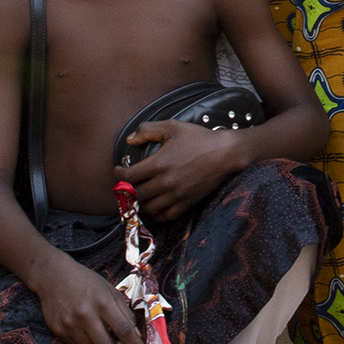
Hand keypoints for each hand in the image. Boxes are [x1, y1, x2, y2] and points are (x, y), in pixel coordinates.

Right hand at [37, 258, 144, 343]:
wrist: (54, 276)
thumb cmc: (85, 282)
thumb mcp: (109, 290)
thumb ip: (124, 312)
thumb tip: (135, 334)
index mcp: (103, 303)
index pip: (124, 330)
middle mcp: (86, 315)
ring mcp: (70, 324)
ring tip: (100, 334)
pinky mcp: (58, 330)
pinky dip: (85, 343)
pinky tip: (84, 330)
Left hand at [118, 123, 243, 220]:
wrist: (225, 153)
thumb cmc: (199, 138)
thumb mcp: (172, 126)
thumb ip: (147, 130)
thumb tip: (130, 140)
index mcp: (159, 164)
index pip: (128, 177)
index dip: (118, 175)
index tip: (119, 171)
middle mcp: (165, 182)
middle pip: (136, 195)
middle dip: (127, 190)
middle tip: (126, 185)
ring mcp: (176, 195)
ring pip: (148, 208)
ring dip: (140, 202)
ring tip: (140, 195)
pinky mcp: (187, 202)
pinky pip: (166, 216)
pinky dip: (157, 213)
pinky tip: (155, 204)